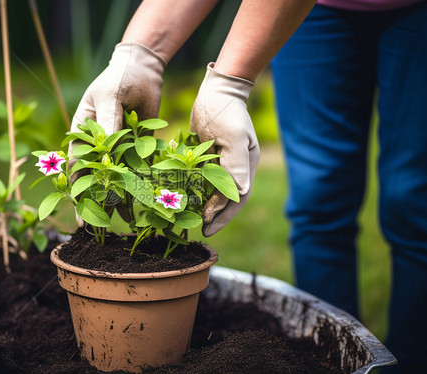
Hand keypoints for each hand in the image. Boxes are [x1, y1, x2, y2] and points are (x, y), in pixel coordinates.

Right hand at [70, 43, 164, 225]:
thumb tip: (106, 154)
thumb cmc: (119, 79)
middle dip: (97, 203)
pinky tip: (144, 201)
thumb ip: (108, 123)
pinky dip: (140, 184)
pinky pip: (138, 170)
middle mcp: (98, 146)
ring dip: (120, 198)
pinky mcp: (138, 149)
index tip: (78, 213)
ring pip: (118, 179)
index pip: (77, 167)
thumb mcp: (109, 98)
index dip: (76, 191)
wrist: (144, 70)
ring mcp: (118, 149)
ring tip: (124, 222)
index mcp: (81, 134)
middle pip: (96, 179)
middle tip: (98, 228)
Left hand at [190, 63, 259, 236]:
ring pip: (213, 190)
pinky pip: (202, 178)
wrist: (217, 89)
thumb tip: (241, 192)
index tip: (207, 228)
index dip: (223, 216)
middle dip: (213, 215)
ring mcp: (223, 161)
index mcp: (246, 166)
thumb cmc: (226, 111)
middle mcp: (237, 167)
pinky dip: (194, 188)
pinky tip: (182, 196)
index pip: (236, 197)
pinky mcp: (209, 155)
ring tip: (188, 218)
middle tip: (197, 229)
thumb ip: (236, 165)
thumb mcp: (232, 137)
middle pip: (226, 198)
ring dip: (203, 204)